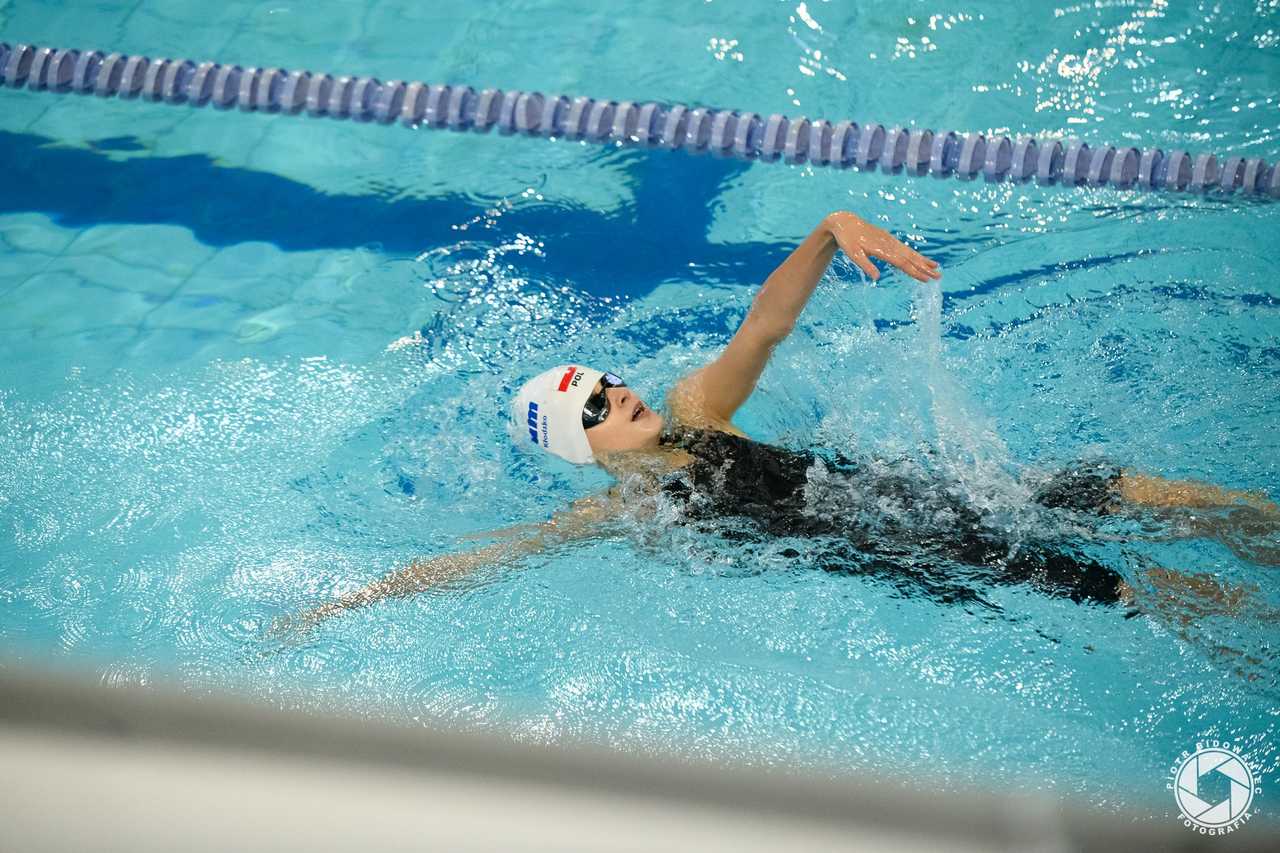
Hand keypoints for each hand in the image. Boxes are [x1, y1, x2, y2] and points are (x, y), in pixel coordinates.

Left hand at [825, 211, 940, 282]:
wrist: (845, 222)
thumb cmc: (848, 240)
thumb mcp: (853, 254)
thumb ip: (865, 265)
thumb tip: (877, 278)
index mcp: (882, 249)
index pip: (902, 263)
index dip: (915, 272)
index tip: (926, 279)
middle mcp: (889, 244)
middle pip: (910, 258)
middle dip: (924, 268)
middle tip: (938, 276)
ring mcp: (890, 241)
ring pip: (910, 252)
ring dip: (923, 261)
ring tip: (936, 267)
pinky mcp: (888, 239)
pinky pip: (905, 248)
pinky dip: (915, 254)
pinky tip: (921, 259)